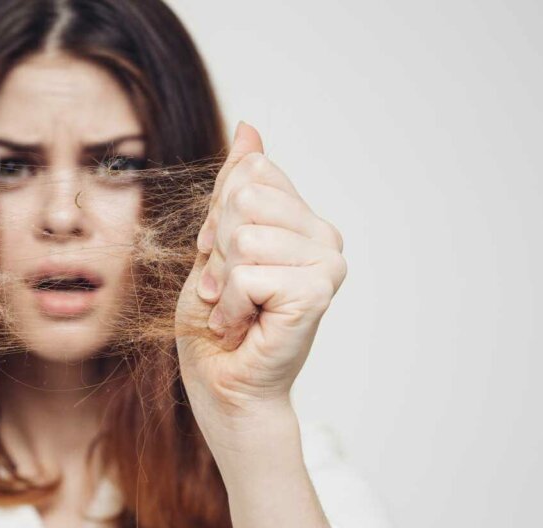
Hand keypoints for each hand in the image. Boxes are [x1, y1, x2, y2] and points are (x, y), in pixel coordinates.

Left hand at [175, 122, 345, 419]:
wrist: (221, 384)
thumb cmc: (216, 322)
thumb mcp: (215, 242)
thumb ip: (234, 187)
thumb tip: (249, 128)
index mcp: (303, 219)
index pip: (251, 174)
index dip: (217, 219)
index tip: (221, 260)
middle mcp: (324, 236)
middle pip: (244, 199)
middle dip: (217, 248)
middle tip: (225, 290)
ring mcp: (327, 264)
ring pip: (244, 236)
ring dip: (220, 282)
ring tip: (233, 309)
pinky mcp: (317, 292)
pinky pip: (247, 274)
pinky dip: (228, 305)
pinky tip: (240, 327)